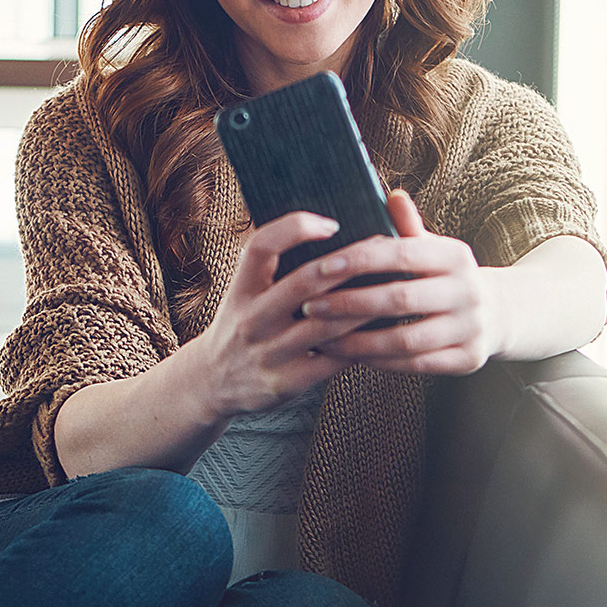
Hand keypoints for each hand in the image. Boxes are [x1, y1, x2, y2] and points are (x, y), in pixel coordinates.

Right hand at [184, 210, 377, 416]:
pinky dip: (360, 344)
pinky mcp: (286, 382)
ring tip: (394, 286)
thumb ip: (273, 265)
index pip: (261, 247)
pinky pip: (332, 361)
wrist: (213, 381)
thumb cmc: (244, 324)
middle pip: (303, 283)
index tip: (331, 224)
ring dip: (364, 304)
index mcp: (241, 288)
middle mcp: (251, 319)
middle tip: (384, 249)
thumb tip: (328, 228)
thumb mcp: (243, 291)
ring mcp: (268, 353)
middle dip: (349, 264)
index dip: (295, 229)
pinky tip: (382, 331)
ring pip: (326, 325)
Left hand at [288, 190, 503, 375]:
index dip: (360, 260)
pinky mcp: (467, 360)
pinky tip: (350, 357)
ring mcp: (471, 328)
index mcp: (456, 256)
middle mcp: (468, 291)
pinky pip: (415, 365)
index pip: (402, 254)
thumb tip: (391, 194)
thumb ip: (408, 227)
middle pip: (400, 299)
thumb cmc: (447, 276)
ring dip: (358, 342)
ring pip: (405, 340)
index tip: (320, 268)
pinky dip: (379, 362)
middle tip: (310, 306)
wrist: (499, 314)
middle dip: (349, 304)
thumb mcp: (434, 248)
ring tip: (321, 338)